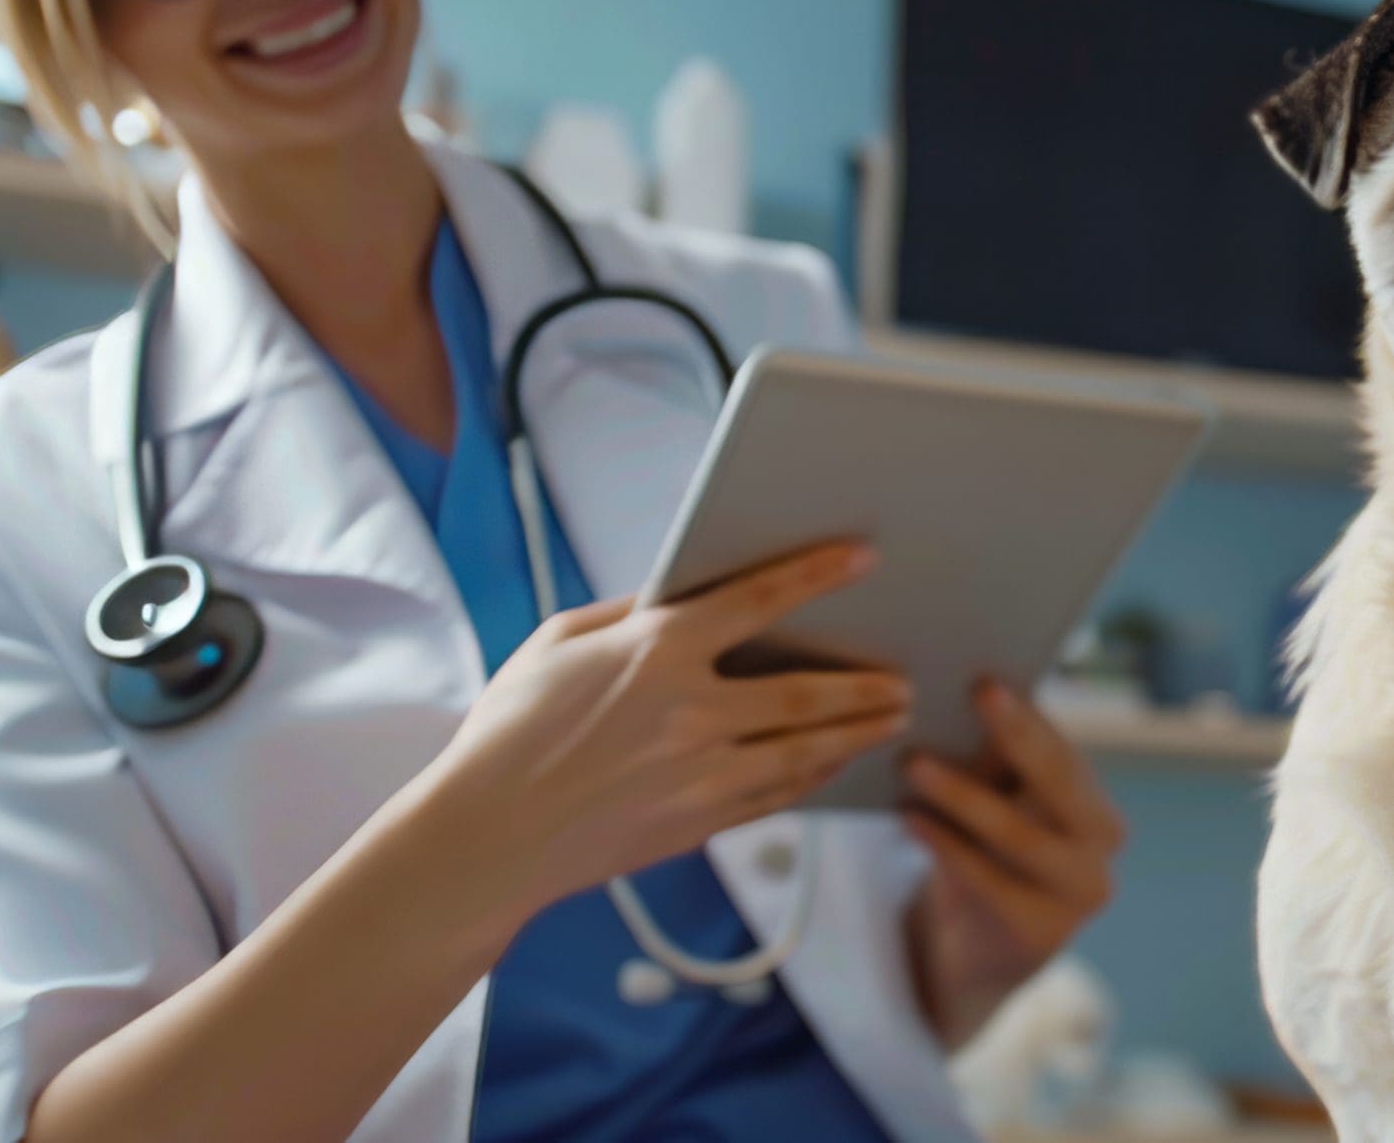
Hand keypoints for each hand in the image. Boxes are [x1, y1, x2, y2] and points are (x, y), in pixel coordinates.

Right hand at [427, 542, 909, 924]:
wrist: (487, 836)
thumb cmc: (510, 730)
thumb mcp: (557, 643)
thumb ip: (627, 613)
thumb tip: (678, 589)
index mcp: (654, 651)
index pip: (757, 600)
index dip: (816, 574)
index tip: (861, 558)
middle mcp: (689, 711)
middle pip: (806, 693)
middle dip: (865, 684)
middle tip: (906, 676)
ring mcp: (699, 775)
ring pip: (805, 751)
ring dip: (858, 733)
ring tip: (894, 719)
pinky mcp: (697, 823)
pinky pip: (776, 795)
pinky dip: (814, 776)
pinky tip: (835, 763)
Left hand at [901, 679, 1124, 1047]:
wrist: (977, 952)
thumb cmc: (982, 854)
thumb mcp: (993, 804)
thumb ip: (992, 762)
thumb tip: (964, 696)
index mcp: (1094, 802)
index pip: (1064, 748)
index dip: (1028, 714)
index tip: (986, 679)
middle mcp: (1103, 844)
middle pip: (1060, 782)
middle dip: (1018, 735)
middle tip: (978, 694)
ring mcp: (1080, 892)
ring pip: (1021, 835)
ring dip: (964, 794)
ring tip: (915, 763)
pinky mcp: (1042, 933)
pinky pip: (990, 881)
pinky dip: (947, 845)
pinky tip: (910, 817)